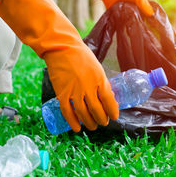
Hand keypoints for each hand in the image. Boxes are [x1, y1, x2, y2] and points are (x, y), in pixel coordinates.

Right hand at [0, 0, 118, 131]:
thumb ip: (101, 82)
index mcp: (99, 79)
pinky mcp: (62, 94)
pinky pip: (68, 112)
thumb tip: (107, 97)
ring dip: (89, 123)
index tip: (114, 116)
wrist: (62, 48)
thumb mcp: (97, 67)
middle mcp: (88, 88)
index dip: (113, 111)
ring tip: (92, 126)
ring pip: (84, 114)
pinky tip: (77, 128)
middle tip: (104, 122)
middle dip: (102, 119)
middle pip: (97, 110)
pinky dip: (73, 122)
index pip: (109, 101)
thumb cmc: (81, 55)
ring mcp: (74, 92)